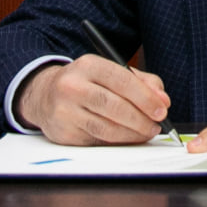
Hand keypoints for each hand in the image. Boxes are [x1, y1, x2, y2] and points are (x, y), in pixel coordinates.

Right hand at [15, 55, 169, 145]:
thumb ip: (141, 81)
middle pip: (115, 106)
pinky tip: (127, 138)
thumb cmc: (85, 83)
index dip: (146, 97)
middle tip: (156, 125)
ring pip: (107, 128)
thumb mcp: (109, 71)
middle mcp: (73, 86)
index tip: (162, 109)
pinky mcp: (64, 133)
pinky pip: (97, 140)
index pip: (122, 81)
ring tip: (146, 132)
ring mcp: (66, 111)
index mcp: (88, 65)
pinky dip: (117, 141)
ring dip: (132, 134)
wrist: (44, 95)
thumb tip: (162, 99)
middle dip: (141, 119)